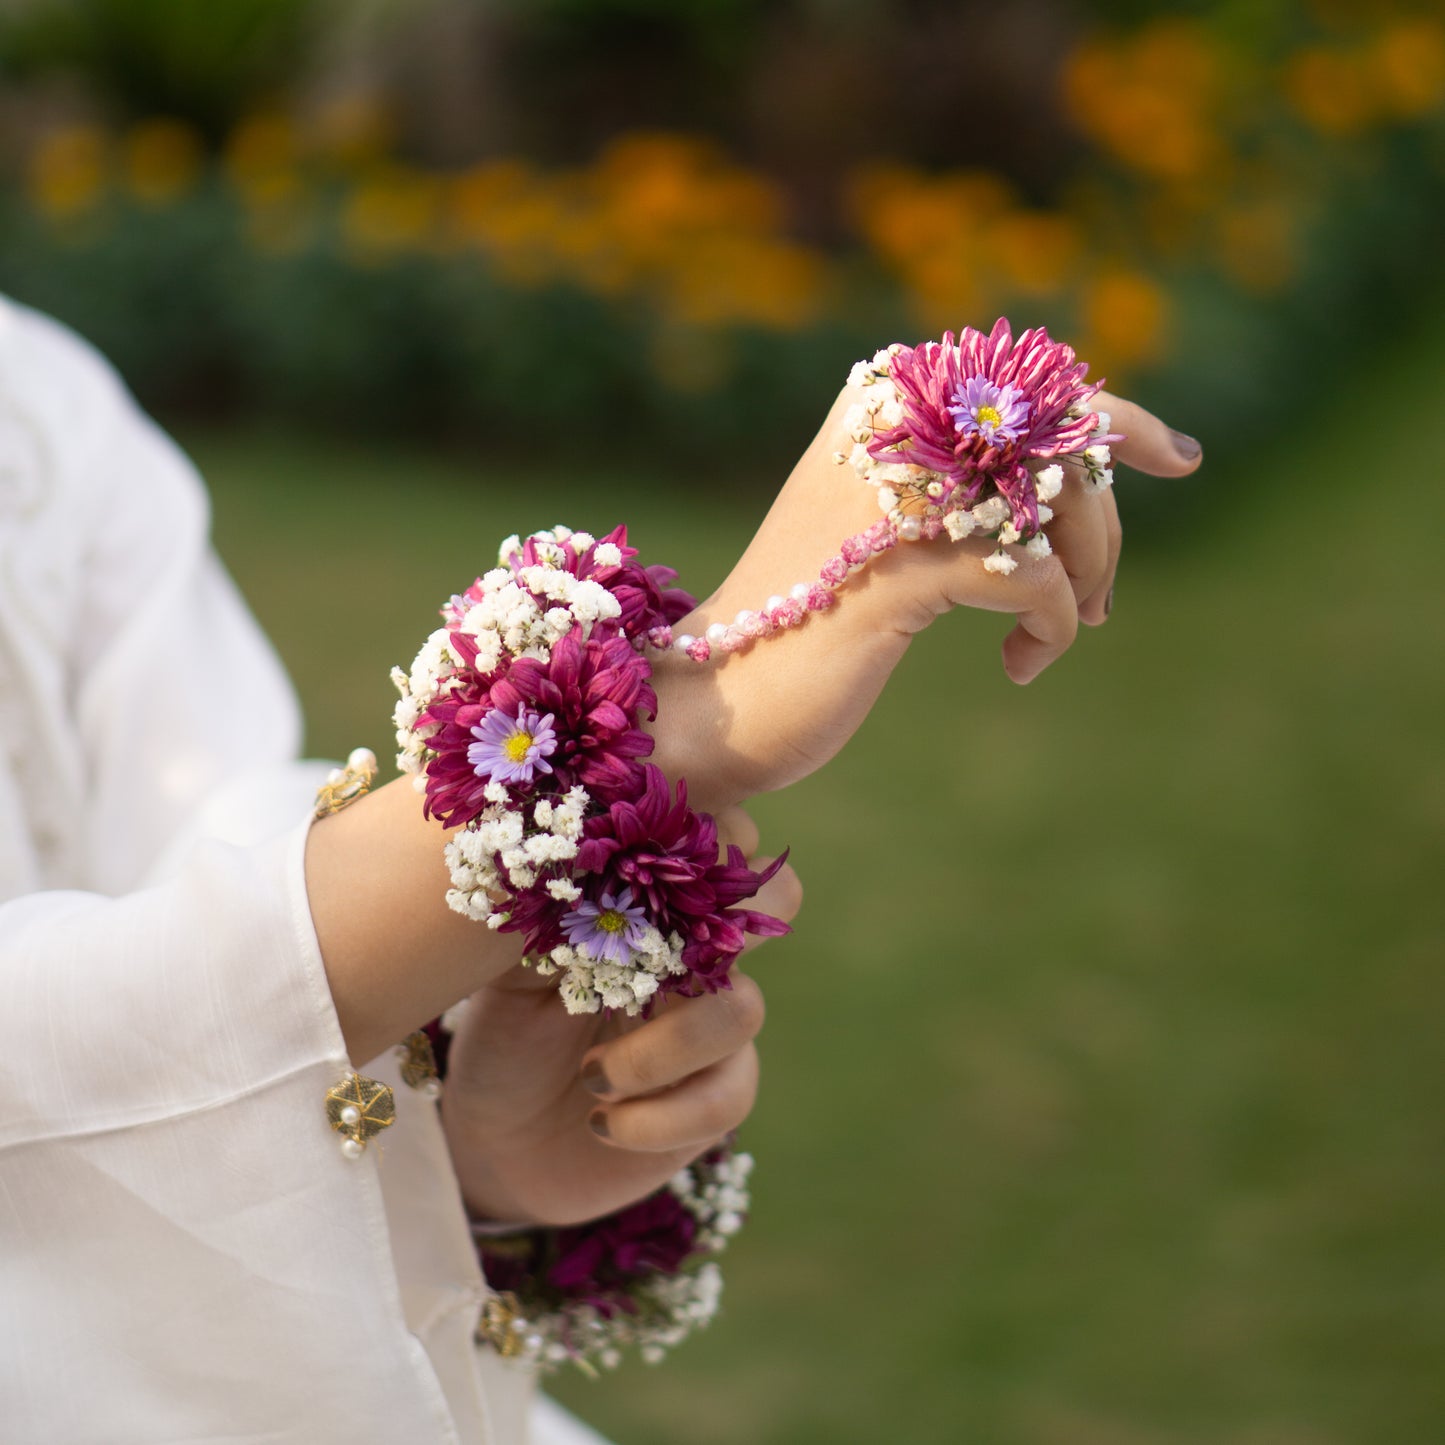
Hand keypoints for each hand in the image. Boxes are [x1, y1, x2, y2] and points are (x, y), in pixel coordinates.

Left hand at [439, 809, 801, 1226]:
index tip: (644, 853)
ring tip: (590, 1077)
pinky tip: (602, 1121)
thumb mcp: (504, 955)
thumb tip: (563, 851)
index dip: (709, 829)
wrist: (496, 1131)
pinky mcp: (719, 1094)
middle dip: (719, 924)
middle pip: (777, 899)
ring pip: (744, 1009)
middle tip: (642, 959)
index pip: (721, 828)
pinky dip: (658, 1116)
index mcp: (658, 893)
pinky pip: (730, 1095)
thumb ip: (545, 902)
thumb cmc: (503, 1023)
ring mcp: (717, 1020)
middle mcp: (702, 947)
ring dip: (660, 1049)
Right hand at [648, 386, 1201, 810]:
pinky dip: (1052, 628)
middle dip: (1104, 527)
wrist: (713, 700)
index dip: (1119, 419)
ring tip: (1054, 632)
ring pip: (1060, 502)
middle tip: (1102, 600)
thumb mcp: (883, 532)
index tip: (1178, 459)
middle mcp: (887, 427)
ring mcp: (892, 491)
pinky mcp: (902, 566)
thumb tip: (1086, 474)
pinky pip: (1036, 578)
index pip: (1032, 381)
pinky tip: (1022, 668)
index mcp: (878, 404)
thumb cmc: (804, 623)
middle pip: (1062, 443)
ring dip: (1086, 577)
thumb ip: (955, 482)